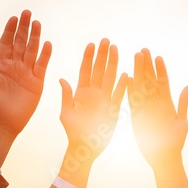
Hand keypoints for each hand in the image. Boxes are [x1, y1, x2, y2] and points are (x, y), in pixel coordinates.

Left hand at [0, 10, 51, 135]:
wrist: (6, 122)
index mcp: (1, 64)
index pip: (6, 43)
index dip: (10, 30)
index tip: (13, 18)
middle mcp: (15, 65)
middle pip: (20, 42)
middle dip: (23, 28)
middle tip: (27, 13)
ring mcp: (27, 72)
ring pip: (31, 50)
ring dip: (34, 37)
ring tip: (37, 23)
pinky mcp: (37, 81)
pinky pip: (42, 65)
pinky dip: (45, 54)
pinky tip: (47, 44)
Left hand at [58, 38, 126, 187]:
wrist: (85, 147)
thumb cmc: (73, 131)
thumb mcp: (65, 113)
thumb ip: (66, 96)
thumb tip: (61, 79)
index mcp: (81, 92)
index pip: (85, 70)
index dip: (88, 57)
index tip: (91, 44)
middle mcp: (94, 93)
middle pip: (99, 70)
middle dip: (102, 55)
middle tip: (106, 40)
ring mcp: (104, 100)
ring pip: (110, 78)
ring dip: (113, 64)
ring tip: (116, 49)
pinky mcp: (113, 109)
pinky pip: (119, 94)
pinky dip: (122, 85)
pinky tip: (126, 74)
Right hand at [127, 49, 187, 169]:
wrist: (164, 158)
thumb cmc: (176, 142)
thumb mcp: (182, 122)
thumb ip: (183, 104)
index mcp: (167, 103)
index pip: (163, 82)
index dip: (160, 69)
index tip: (157, 56)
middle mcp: (155, 104)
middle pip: (150, 80)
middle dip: (147, 65)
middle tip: (143, 50)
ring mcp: (145, 109)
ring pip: (140, 87)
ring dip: (138, 72)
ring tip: (135, 57)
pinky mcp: (136, 117)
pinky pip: (132, 101)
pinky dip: (129, 90)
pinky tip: (126, 77)